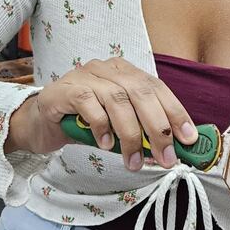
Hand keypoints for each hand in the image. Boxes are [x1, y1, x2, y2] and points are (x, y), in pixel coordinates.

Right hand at [6, 57, 196, 171]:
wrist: (41, 123)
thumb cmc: (84, 123)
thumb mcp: (118, 125)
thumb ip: (141, 129)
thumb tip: (172, 149)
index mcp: (126, 72)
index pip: (157, 88)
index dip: (176, 112)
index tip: (188, 139)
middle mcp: (108, 69)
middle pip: (141, 93)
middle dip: (158, 127)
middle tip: (166, 157)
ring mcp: (85, 76)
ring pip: (118, 100)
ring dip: (131, 135)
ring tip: (134, 161)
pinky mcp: (65, 90)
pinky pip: (89, 104)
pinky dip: (102, 126)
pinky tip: (106, 145)